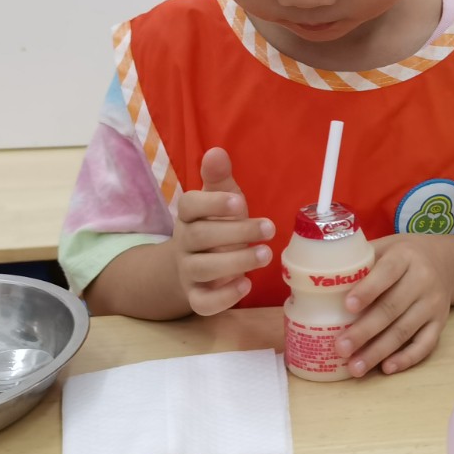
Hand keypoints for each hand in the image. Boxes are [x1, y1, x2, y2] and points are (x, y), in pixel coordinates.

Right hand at [168, 147, 274, 315]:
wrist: (189, 266)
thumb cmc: (213, 226)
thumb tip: (217, 151)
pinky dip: (223, 297)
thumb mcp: (218, 201)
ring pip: (203, 269)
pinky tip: (246, 285)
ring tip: (265, 255)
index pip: (189, 205)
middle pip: (199, 237)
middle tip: (269, 229)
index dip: (213, 204)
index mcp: (189, 215)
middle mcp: (184, 243)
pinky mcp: (196, 296)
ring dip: (235, 263)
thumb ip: (218, 178)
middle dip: (236, 233)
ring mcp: (188, 271)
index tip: (241, 203)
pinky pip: (202, 303)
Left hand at [335, 234, 453, 376]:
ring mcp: (434, 303)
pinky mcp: (440, 322)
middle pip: (392, 308)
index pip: (386, 273)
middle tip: (340, 348)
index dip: (367, 290)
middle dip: (365, 331)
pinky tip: (386, 369)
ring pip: (405, 330)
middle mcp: (423, 279)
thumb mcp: (384, 247)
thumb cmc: (401, 256)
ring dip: (378, 351)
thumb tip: (314, 280)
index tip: (347, 307)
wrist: (445, 262)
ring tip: (354, 367)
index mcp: (405, 257)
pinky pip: (425, 344)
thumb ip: (359, 262)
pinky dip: (406, 358)